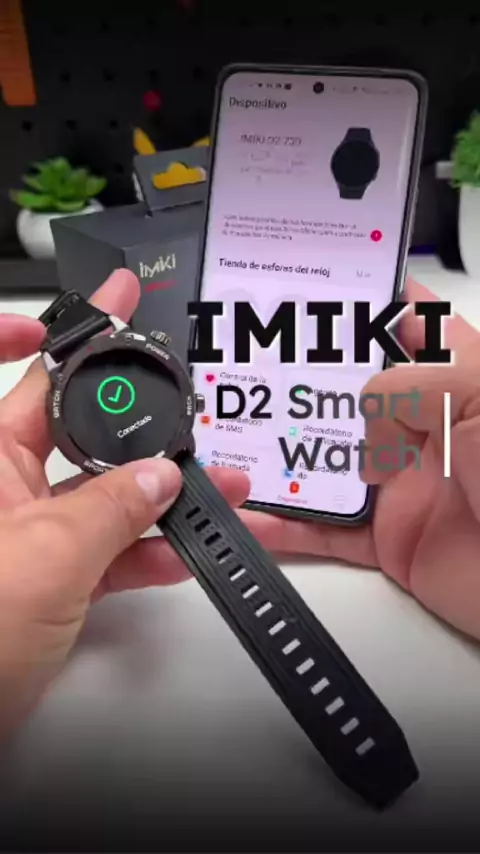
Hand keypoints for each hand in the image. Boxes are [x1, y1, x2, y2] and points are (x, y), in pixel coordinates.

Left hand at [0, 270, 248, 739]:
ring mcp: (26, 535)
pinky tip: (185, 550)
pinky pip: (107, 551)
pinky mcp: (49, 580)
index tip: (112, 300)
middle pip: (78, 432)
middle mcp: (1, 488)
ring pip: (102, 496)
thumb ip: (112, 510)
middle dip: (136, 421)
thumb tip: (161, 476)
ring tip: (216, 484)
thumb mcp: (46, 558)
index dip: (60, 331)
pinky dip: (146, 551)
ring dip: (158, 494)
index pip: (24, 374)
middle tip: (181, 401)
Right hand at [240, 278, 479, 640]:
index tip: (318, 285)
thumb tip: (362, 413)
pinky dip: (285, 529)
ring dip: (280, 453)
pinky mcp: (389, 539)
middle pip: (349, 392)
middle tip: (251, 364)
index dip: (367, 301)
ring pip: (324, 460)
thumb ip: (410, 385)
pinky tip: (256, 518)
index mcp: (456, 380)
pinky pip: (324, 532)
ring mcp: (402, 482)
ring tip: (234, 440)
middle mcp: (425, 426)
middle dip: (302, 378)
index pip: (407, 324)